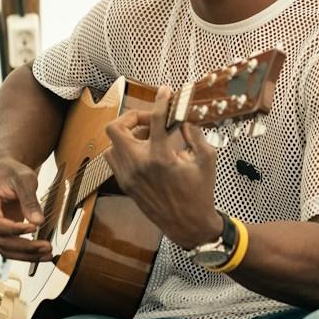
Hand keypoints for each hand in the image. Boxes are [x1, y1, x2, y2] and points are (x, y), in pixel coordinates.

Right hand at [0, 154, 50, 261]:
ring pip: (6, 250)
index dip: (15, 230)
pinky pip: (11, 248)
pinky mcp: (1, 234)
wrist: (7, 172)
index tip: (34, 228)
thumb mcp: (24, 179)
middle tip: (46, 246)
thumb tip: (38, 222)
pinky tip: (42, 254)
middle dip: (25, 247)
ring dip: (27, 255)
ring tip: (48, 254)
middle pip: (2, 241)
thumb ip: (29, 200)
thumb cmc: (12, 172)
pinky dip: (26, 253)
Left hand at [103, 89, 220, 247]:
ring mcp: (128, 176)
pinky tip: (143, 153)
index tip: (164, 92)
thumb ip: (195, 134)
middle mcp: (139, 166)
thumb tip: (185, 117)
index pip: (154, 119)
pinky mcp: (125, 185)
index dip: (160, 101)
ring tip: (147, 137)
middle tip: (149, 120)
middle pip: (115, 128)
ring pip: (112, 144)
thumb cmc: (200, 193)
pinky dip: (124, 150)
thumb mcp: (206, 159)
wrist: (189, 226)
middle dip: (131, 117)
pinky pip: (114, 159)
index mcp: (160, 157)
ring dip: (127, 135)